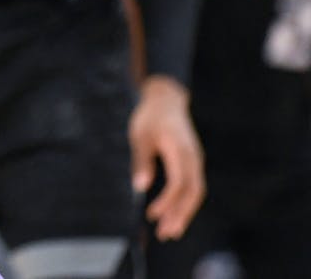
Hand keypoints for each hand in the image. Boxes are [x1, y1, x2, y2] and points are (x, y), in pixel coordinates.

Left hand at [129, 74, 203, 240]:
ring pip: (196, 192)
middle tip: (165, 235)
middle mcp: (193, 158)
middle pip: (193, 193)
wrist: (166, 100)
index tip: (151, 214)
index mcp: (180, 150)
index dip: (167, 201)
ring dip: (184, 213)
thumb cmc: (150, 117)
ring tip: (170, 232)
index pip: (179, 182)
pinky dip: (185, 203)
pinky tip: (173, 215)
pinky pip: (193, 187)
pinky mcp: (193, 164)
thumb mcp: (140, 136)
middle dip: (180, 215)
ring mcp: (196, 161)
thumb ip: (141, 160)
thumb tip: (140, 187)